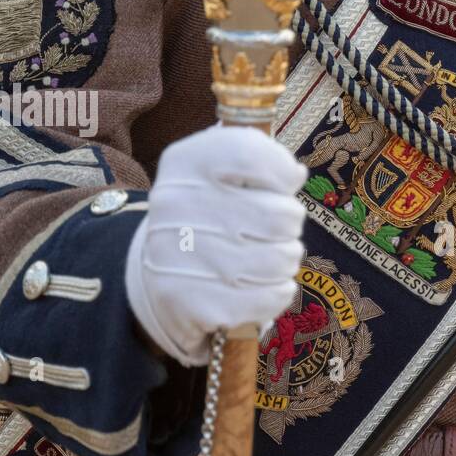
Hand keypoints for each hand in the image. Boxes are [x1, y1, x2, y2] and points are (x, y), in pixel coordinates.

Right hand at [125, 125, 306, 366]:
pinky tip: (261, 286)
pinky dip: (278, 292)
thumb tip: (295, 175)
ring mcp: (182, 256)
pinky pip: (272, 296)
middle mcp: (176, 205)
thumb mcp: (221, 173)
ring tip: (267, 258)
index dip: (282, 171)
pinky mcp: (196, 302)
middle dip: (290, 225)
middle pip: (281, 215)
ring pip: (282, 259)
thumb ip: (259, 160)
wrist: (160, 277)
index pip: (249, 153)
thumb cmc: (208, 216)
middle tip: (274, 230)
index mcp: (184, 163)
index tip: (286, 183)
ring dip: (286, 261)